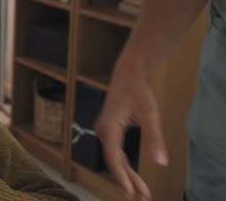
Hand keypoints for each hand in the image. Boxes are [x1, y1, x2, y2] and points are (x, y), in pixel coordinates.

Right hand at [95, 58, 166, 200]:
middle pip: (115, 162)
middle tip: (141, 197)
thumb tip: (160, 162)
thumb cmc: (137, 91)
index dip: (122, 178)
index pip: (114, 159)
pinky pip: (116, 153)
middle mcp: (103, 132)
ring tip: (140, 192)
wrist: (127, 74)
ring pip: (115, 159)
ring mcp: (105, 132)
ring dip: (127, 175)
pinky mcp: (109, 132)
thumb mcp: (150, 115)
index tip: (130, 192)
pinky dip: (124, 165)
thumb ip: (154, 139)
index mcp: (109, 129)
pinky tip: (133, 176)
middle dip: (127, 181)